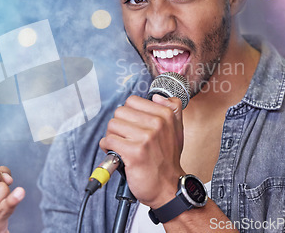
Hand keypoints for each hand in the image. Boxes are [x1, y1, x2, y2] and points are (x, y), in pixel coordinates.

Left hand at [99, 94, 184, 208]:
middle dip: (119, 125)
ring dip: (112, 136)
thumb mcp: (177, 131)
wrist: (168, 187)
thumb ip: (172, 109)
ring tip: (121, 145)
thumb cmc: (168, 160)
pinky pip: (109, 141)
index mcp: (165, 115)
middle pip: (120, 111)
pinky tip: (116, 153)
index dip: (128, 114)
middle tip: (125, 137)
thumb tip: (157, 96)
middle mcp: (157, 124)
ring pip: (112, 125)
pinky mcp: (134, 152)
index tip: (132, 125)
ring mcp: (145, 138)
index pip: (132, 101)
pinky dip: (107, 147)